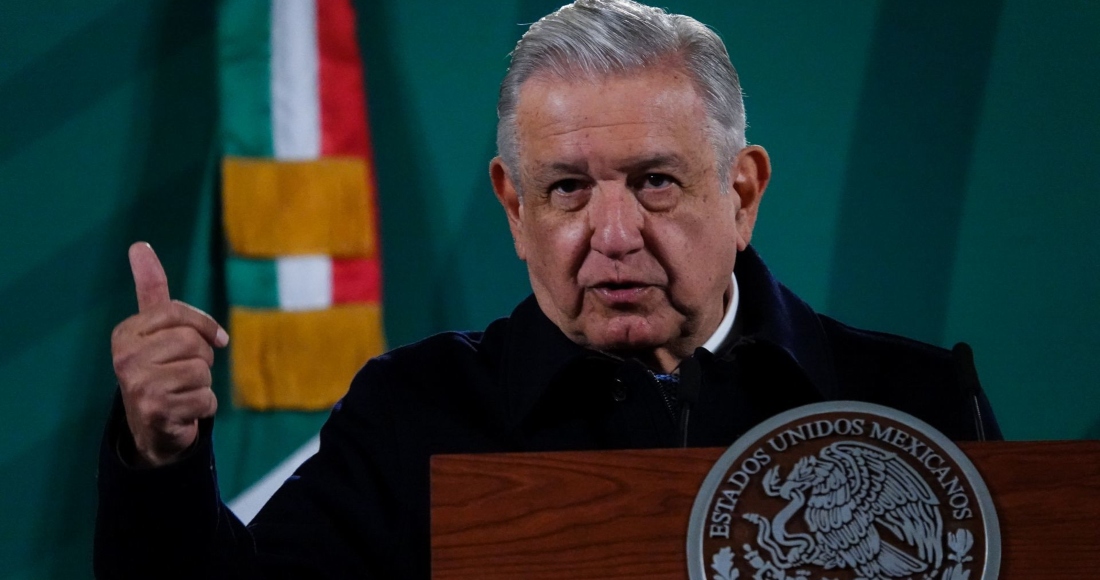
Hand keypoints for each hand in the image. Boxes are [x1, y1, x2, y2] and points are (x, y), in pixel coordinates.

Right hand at [111, 242, 228, 466]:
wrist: (153, 427)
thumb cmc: (160, 368)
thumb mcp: (154, 328)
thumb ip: (150, 288)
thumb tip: (139, 245)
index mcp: (125, 333)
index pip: (177, 313)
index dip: (205, 326)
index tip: (217, 339)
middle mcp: (124, 358)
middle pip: (193, 343)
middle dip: (203, 359)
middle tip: (187, 372)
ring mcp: (137, 386)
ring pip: (202, 371)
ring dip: (204, 384)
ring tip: (183, 391)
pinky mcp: (155, 411)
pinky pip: (206, 399)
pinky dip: (205, 407)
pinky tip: (185, 411)